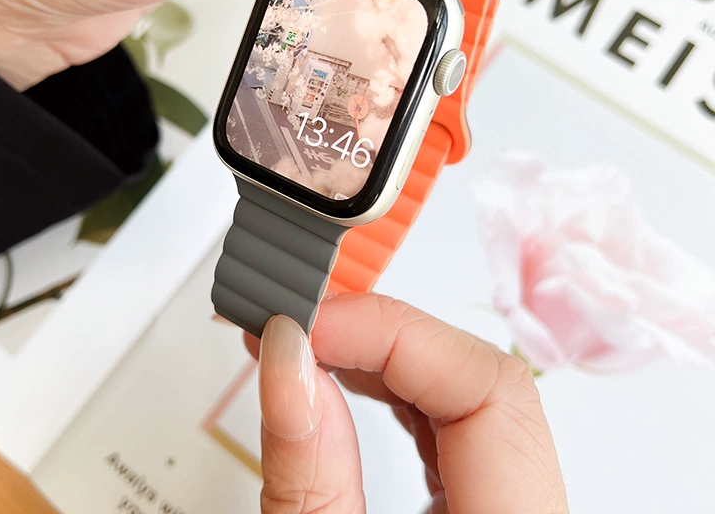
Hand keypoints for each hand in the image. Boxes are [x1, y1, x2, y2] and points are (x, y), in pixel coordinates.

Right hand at [249, 294, 568, 512]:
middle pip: (479, 381)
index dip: (394, 334)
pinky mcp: (481, 506)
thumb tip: (286, 359)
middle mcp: (533, 513)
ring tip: (306, 347)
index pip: (490, 386)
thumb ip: (309, 476)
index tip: (308, 325)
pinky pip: (452, 430)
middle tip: (294, 326)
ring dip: (382, 360)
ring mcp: (511, 505)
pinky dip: (393, 394)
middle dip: (379, 338)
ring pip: (466, 397)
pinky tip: (344, 381)